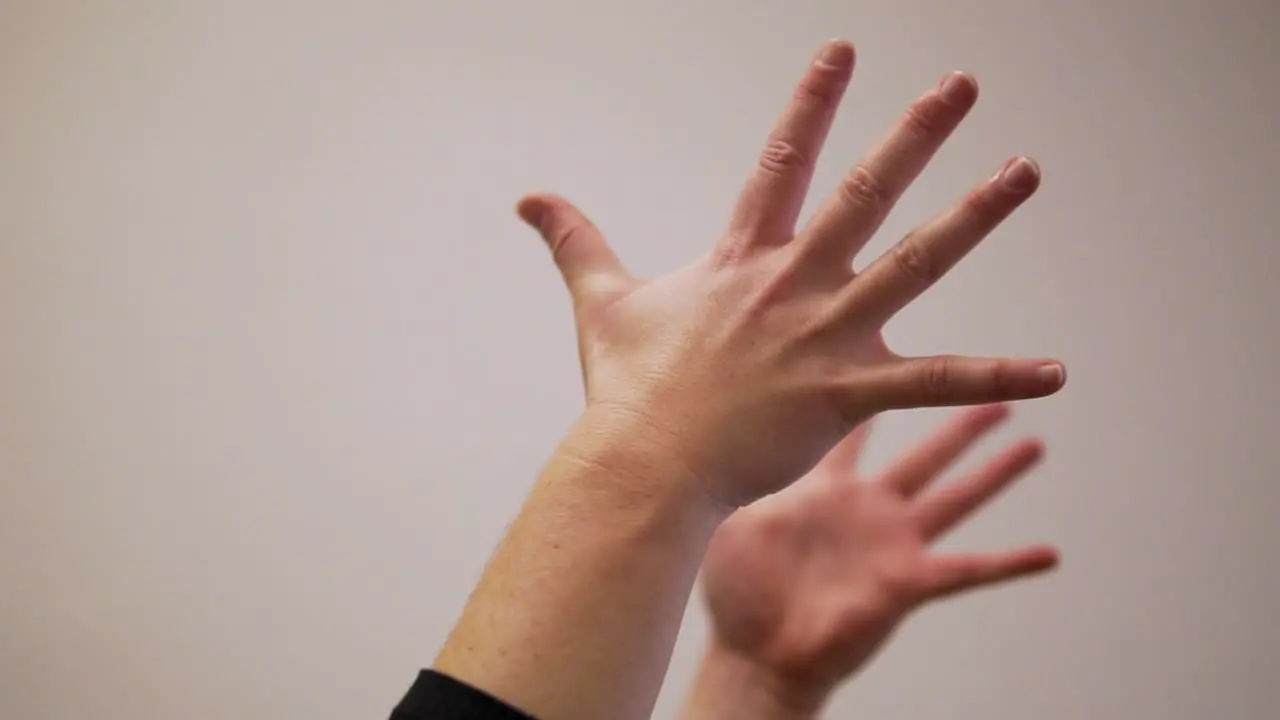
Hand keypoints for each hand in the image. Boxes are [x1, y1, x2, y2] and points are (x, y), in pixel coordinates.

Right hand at [519, 40, 1063, 509]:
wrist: (644, 466)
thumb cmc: (627, 390)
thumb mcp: (602, 301)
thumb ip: (577, 240)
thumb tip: (528, 196)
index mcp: (743, 258)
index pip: (782, 159)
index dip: (813, 101)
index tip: (844, 51)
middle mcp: (793, 282)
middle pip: (866, 191)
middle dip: (914, 132)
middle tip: (959, 84)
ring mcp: (826, 333)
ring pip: (916, 261)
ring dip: (975, 213)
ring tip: (1026, 169)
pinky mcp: (847, 390)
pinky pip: (935, 380)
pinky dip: (997, 376)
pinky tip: (1056, 371)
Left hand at [696, 404, 1057, 710]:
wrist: (754, 652)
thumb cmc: (735, 589)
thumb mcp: (733, 511)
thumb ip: (736, 462)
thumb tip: (711, 415)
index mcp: (825, 486)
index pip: (853, 424)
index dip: (872, 389)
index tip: (890, 348)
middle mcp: (867, 509)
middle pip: (924, 452)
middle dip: (961, 421)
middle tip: (998, 387)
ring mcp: (891, 545)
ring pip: (955, 498)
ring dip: (996, 473)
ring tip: (1034, 444)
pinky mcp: (906, 583)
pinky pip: (967, 571)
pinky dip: (1010, 563)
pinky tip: (1049, 553)